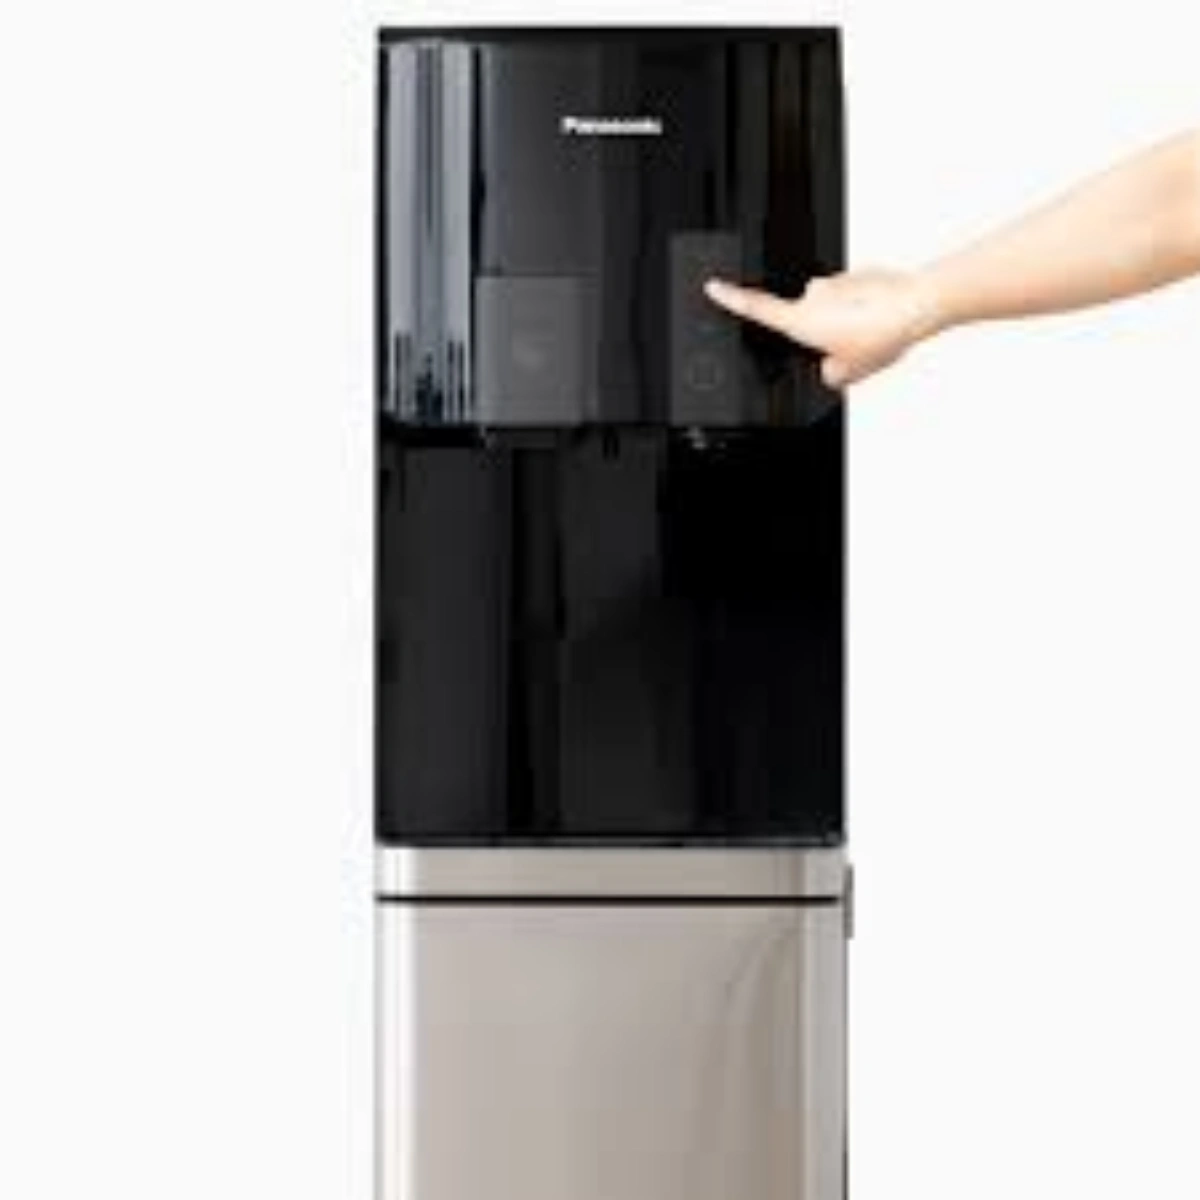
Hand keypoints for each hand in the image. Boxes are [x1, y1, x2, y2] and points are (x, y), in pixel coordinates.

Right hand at [704, 268, 940, 387]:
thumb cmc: (882, 333)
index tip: (714, 286)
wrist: (917, 306)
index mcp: (802, 320)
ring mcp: (837, 282)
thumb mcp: (849, 373)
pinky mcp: (860, 275)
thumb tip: (831, 370)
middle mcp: (814, 296)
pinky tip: (885, 322)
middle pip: (807, 320)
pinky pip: (856, 298)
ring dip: (850, 323)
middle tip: (851, 350)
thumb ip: (830, 375)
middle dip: (825, 335)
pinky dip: (867, 310)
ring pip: (835, 309)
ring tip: (875, 337)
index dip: (731, 299)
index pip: (756, 308)